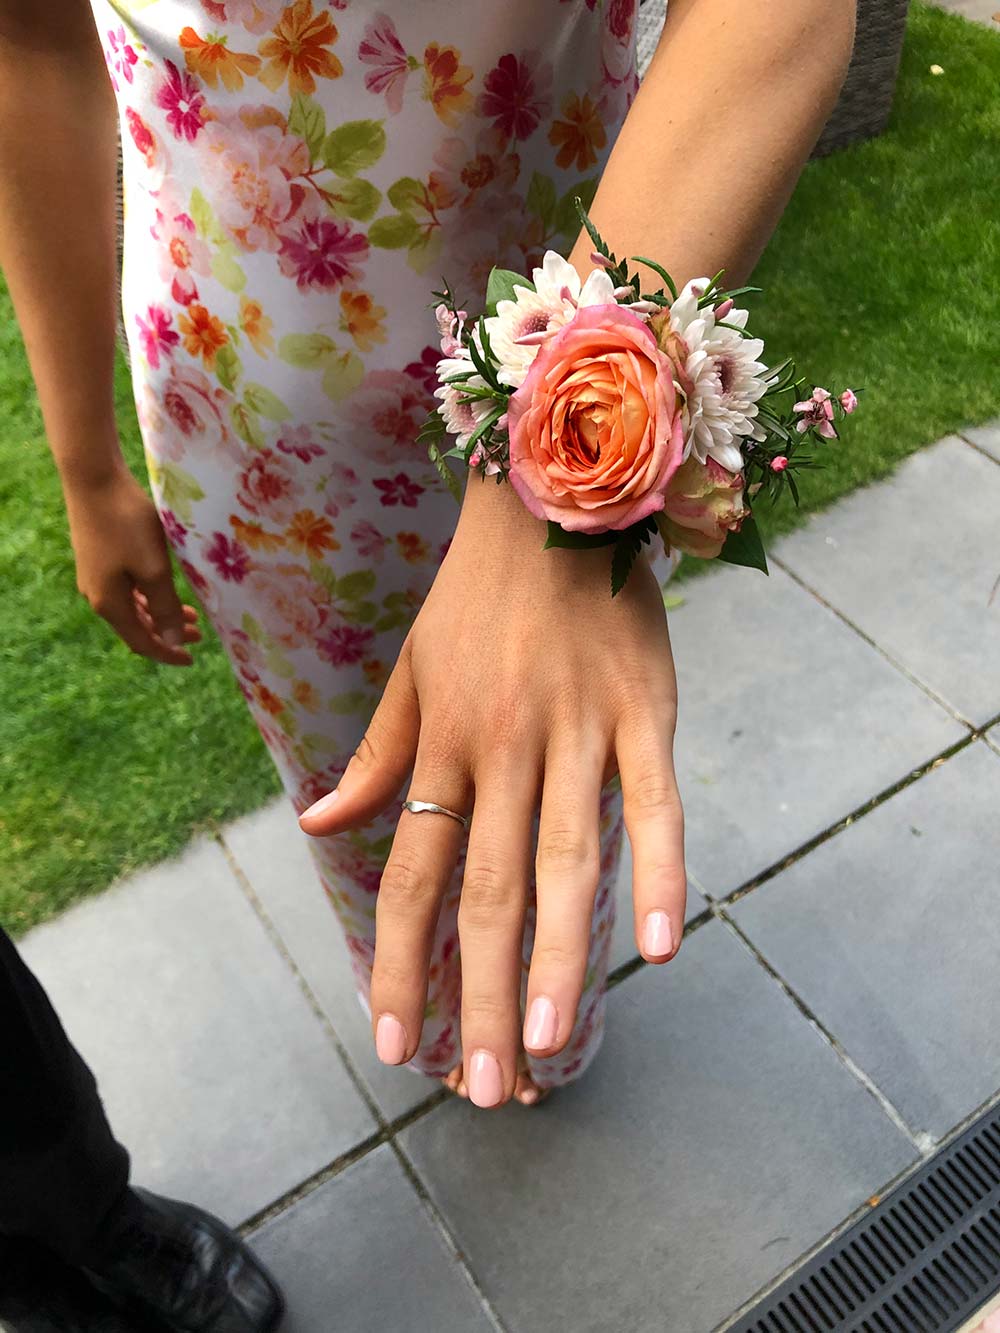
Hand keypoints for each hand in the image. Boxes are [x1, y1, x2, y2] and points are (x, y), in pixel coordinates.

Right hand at [63, 459, 200, 665]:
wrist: (94, 479)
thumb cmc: (127, 524)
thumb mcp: (153, 569)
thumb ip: (164, 607)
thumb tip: (172, 643)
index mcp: (110, 603)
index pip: (140, 641)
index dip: (167, 653)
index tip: (192, 659)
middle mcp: (98, 595)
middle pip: (136, 626)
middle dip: (167, 633)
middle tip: (198, 634)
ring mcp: (96, 576)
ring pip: (132, 607)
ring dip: (160, 613)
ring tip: (190, 614)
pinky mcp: (99, 557)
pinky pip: (127, 589)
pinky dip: (149, 596)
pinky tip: (164, 589)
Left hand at [299, 479, 684, 1106]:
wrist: (553, 498)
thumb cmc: (477, 594)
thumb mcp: (411, 668)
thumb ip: (375, 755)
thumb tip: (316, 826)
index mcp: (444, 740)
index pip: (412, 872)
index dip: (401, 961)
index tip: (396, 1044)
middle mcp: (504, 746)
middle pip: (485, 887)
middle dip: (478, 992)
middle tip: (484, 1086)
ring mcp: (578, 730)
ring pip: (564, 858)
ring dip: (558, 957)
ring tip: (546, 1042)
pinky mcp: (645, 713)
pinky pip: (658, 801)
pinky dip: (663, 871)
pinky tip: (661, 945)